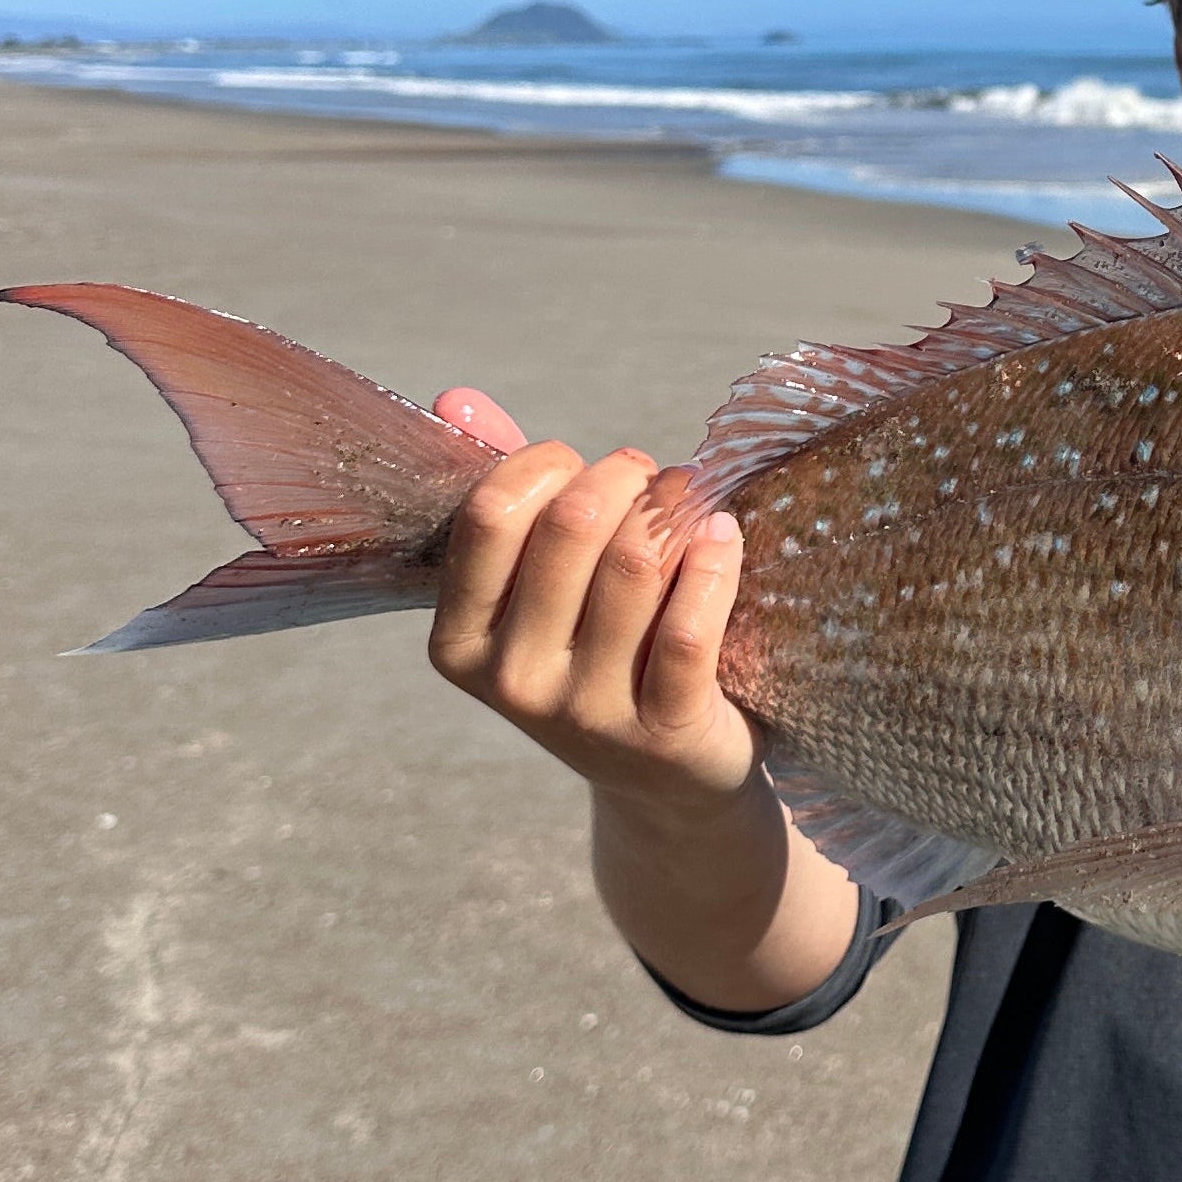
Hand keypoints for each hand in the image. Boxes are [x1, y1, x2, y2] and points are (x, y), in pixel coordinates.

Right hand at [423, 388, 754, 820]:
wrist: (668, 783)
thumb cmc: (598, 656)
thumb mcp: (535, 591)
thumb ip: (501, 496)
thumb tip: (455, 398)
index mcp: (460, 642)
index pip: (491, 515)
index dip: (547, 465)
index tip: (583, 467)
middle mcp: (514, 682)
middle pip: (572, 529)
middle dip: (623, 479)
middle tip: (653, 479)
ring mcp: (588, 713)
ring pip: (635, 567)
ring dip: (677, 511)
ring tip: (694, 500)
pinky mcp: (664, 732)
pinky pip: (689, 625)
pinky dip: (715, 562)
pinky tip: (726, 535)